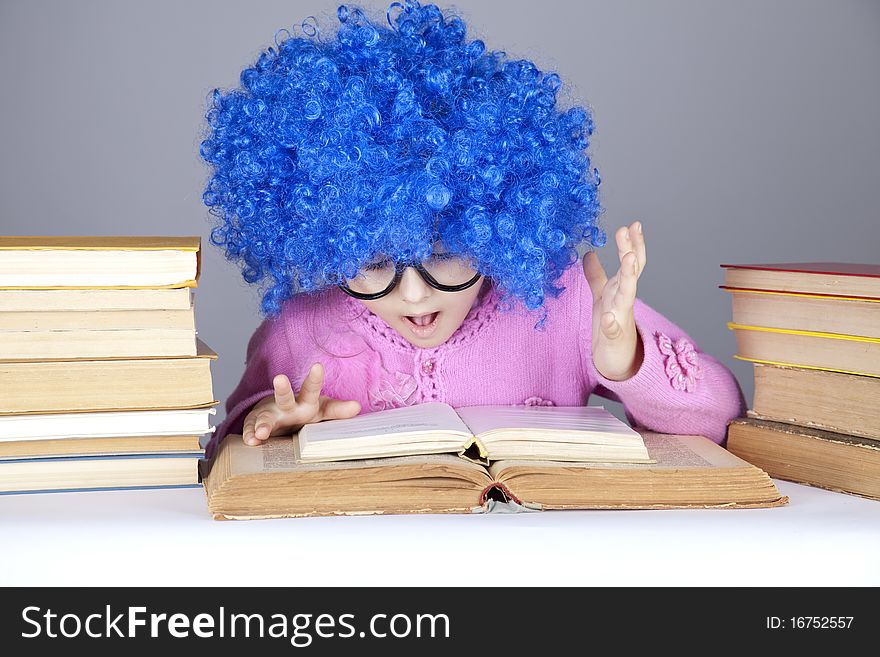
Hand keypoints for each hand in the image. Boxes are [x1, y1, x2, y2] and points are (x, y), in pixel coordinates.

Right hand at [241, 362, 361, 445]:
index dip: (315, 379)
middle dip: (283, 388)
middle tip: (280, 378)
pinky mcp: (257, 425)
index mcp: (306, 401)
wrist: (278, 417)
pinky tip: (251, 441)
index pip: (311, 389)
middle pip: (285, 396)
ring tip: (262, 432)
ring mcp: (271, 415)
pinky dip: (251, 435)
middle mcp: (287, 405)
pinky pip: (253, 429)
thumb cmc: (304, 412)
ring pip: (266, 416)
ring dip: (263, 422)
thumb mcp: (322, 411)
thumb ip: (338, 410)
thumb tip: (357, 406)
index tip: (317, 366)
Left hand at [582, 221, 646, 380]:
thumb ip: (596, 275)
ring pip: (626, 295)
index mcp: (620, 288)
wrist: (616, 358)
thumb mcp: (601, 295)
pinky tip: (608, 318)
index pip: (629, 262)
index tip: (631, 224)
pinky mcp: (613, 337)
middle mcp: (623, 300)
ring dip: (629, 276)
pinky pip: (612, 329)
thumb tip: (589, 253)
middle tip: (631, 229)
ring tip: (629, 259)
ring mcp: (620, 318)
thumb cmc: (610, 324)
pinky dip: (611, 323)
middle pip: (631, 271)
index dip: (631, 243)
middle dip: (631, 249)